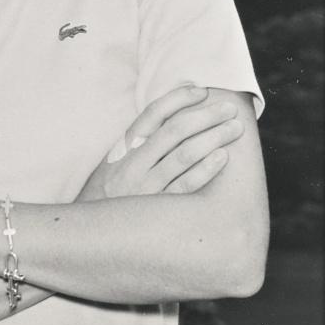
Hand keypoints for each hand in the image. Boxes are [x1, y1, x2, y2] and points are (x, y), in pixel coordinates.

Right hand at [77, 83, 242, 201]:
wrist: (90, 232)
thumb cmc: (110, 193)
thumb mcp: (114, 164)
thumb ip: (138, 143)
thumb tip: (174, 116)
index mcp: (121, 149)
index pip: (152, 114)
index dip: (179, 99)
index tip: (201, 91)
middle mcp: (132, 165)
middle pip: (174, 131)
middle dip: (206, 116)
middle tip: (229, 109)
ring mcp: (145, 187)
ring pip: (184, 155)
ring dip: (214, 137)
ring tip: (234, 128)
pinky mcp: (158, 209)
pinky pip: (186, 185)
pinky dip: (206, 169)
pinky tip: (222, 157)